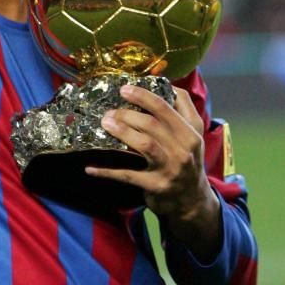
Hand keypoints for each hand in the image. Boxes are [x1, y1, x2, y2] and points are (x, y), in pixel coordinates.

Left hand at [87, 83, 220, 259]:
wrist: (192, 200)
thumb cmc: (188, 159)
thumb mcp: (194, 134)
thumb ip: (184, 108)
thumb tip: (168, 84)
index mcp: (191, 132)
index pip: (165, 107)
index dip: (142, 96)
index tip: (123, 89)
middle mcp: (183, 149)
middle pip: (151, 124)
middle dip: (126, 114)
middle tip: (108, 112)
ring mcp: (171, 169)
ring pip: (145, 145)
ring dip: (122, 132)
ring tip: (105, 124)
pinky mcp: (156, 186)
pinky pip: (128, 176)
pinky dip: (108, 172)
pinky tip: (90, 168)